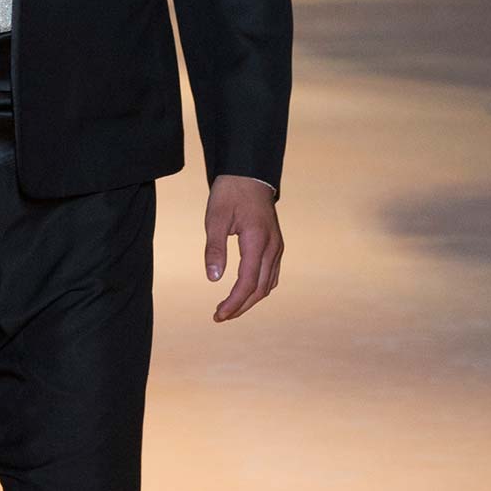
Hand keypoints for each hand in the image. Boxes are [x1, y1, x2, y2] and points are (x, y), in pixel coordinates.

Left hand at [204, 175, 281, 322]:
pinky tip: (245, 292)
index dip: (234, 303)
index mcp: (257, 241)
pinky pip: (272, 274)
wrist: (249, 174)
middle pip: (260, 289)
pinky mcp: (276, 245)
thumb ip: (215, 249)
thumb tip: (213, 278)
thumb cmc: (230, 193)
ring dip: (250, 300)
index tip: (218, 315)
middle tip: (220, 316)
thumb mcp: (215, 218)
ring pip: (268, 284)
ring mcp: (277, 246)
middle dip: (240, 307)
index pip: (248, 282)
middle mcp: (272, 247)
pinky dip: (259, 288)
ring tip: (229, 308)